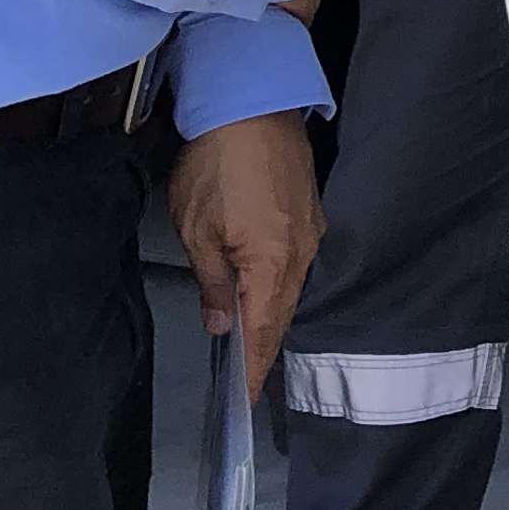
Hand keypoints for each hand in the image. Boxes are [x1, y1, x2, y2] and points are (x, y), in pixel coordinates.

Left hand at [168, 112, 321, 392]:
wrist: (251, 105)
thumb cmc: (218, 163)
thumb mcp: (198, 230)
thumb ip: (212, 282)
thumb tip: (221, 322)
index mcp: (274, 264)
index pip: (263, 333)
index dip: (253, 371)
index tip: (244, 404)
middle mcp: (302, 254)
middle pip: (281, 315)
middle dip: (261, 349)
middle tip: (243, 383)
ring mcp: (310, 233)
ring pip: (288, 290)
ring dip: (267, 317)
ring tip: (247, 343)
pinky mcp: (308, 214)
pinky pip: (293, 264)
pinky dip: (274, 286)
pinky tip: (259, 292)